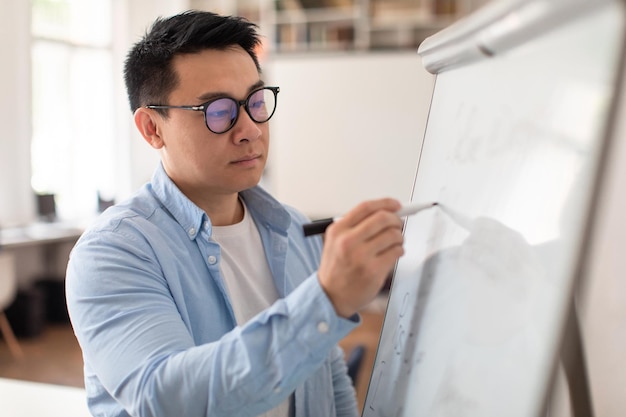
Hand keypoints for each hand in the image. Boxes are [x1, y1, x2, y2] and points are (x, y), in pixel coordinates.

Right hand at [317, 198, 404, 317]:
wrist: (331, 296)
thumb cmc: (336, 268)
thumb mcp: (336, 241)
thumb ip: (356, 226)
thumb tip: (385, 212)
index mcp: (338, 230)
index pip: (366, 207)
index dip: (385, 203)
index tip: (396, 205)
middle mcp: (348, 241)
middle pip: (382, 218)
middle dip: (396, 219)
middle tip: (398, 224)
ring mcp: (361, 256)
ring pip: (393, 235)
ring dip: (399, 236)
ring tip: (395, 242)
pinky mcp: (373, 271)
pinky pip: (396, 252)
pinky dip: (399, 250)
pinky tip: (393, 253)